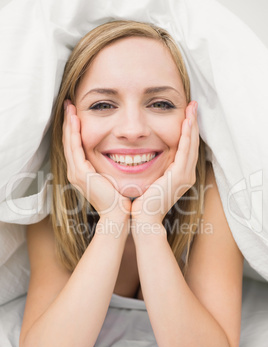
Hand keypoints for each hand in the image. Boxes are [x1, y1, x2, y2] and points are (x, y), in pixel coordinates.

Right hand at [62, 101, 130, 219]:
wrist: (118, 214)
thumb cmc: (119, 197)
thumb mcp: (112, 176)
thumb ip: (110, 165)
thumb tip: (120, 152)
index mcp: (81, 172)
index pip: (75, 146)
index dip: (74, 129)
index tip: (76, 112)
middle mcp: (75, 172)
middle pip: (68, 142)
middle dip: (68, 122)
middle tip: (69, 104)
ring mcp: (76, 173)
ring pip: (69, 143)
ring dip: (69, 124)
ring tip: (70, 107)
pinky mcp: (81, 174)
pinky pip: (75, 148)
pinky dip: (74, 133)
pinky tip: (75, 120)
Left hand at [131, 101, 198, 225]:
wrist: (143, 218)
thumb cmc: (142, 201)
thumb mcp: (151, 180)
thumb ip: (154, 168)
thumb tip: (144, 156)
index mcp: (180, 175)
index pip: (186, 148)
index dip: (188, 130)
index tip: (186, 114)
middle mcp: (186, 174)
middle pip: (192, 144)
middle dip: (193, 123)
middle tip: (193, 105)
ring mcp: (185, 175)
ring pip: (191, 145)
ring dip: (192, 125)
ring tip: (192, 108)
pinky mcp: (179, 176)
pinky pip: (185, 151)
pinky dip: (186, 136)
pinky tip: (186, 122)